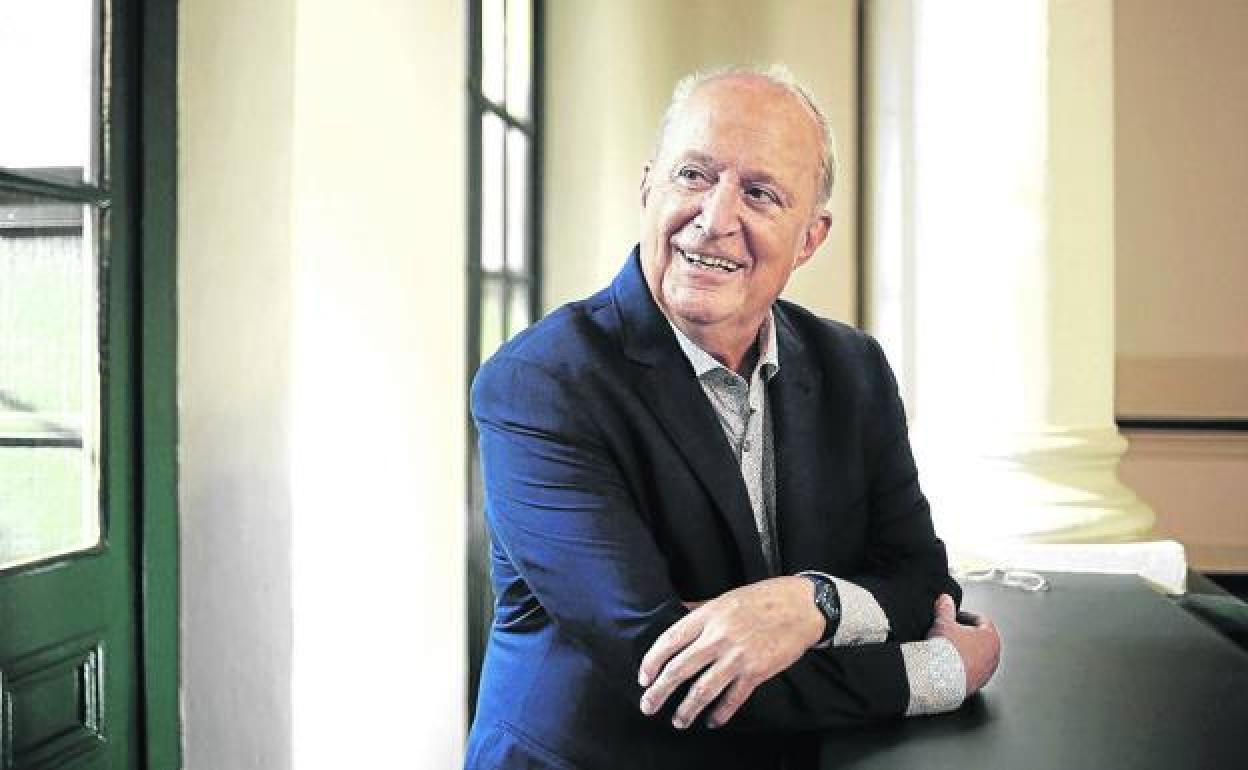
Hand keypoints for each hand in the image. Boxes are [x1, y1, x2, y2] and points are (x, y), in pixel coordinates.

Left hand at [637, 576, 824, 728]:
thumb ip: (700, 608)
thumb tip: (679, 611)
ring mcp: (738, 656)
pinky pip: (733, 699)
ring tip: (678, 721)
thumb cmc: (764, 598)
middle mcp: (719, 637)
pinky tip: (713, 721)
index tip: (644, 677)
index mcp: (708, 615)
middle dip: (659, 692)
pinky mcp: (757, 672)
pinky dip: (720, 713)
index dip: (652, 661)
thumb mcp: (725, 597)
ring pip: (703, 689)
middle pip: (679, 669)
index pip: (670, 640)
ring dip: (686, 709)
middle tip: (648, 706)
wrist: (803, 606)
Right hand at [926, 594, 1000, 694]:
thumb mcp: (943, 622)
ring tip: (949, 650)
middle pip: (981, 639)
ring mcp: (987, 672)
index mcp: (991, 637)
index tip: (955, 616)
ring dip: (966, 651)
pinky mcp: (978, 684)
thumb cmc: (947, 651)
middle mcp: (994, 655)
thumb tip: (945, 599)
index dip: (966, 616)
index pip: (982, 620)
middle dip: (966, 634)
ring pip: (978, 656)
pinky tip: (949, 665)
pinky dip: (963, 666)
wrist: (940, 678)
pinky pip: (972, 670)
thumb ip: (945, 608)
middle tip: (951, 632)